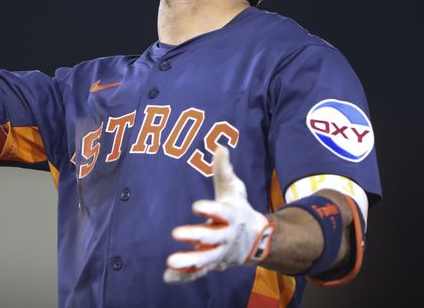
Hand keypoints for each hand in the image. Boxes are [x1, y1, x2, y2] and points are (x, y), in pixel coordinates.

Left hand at [164, 147, 275, 283]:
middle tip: (176, 233)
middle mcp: (226, 236)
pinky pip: (198, 272)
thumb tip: (220, 146)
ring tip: (170, 262)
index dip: (210, 210)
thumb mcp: (234, 188)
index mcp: (232, 216)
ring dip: (188, 262)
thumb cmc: (238, 208)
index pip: (221, 213)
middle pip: (212, 238)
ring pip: (205, 259)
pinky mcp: (212, 264)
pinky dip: (185, 275)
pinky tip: (167, 277)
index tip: (195, 206)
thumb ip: (224, 170)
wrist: (256, 239)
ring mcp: (219, 252)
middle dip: (195, 236)